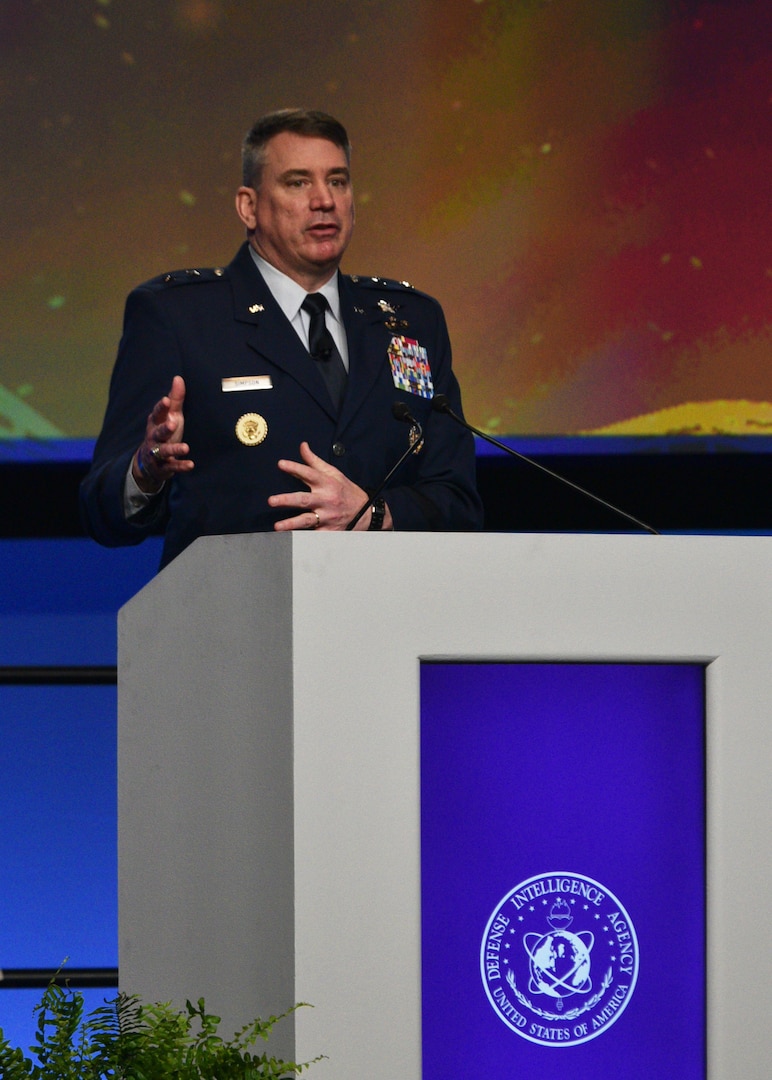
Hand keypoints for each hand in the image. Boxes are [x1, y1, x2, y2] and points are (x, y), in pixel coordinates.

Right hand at [132, 375, 193, 491]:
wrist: (150, 463)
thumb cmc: (165, 433)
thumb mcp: (171, 416)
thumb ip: (175, 400)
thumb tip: (178, 378)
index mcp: (156, 423)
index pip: (158, 414)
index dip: (161, 407)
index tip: (167, 400)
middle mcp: (154, 438)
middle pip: (158, 432)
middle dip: (165, 428)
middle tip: (173, 424)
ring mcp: (157, 453)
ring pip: (163, 451)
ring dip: (174, 449)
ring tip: (185, 447)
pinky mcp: (163, 467)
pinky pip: (172, 467)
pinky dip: (180, 466)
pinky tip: (191, 465)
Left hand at [268, 441, 374, 531]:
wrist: (366, 512)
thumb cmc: (346, 490)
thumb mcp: (333, 473)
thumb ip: (314, 461)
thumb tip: (302, 446)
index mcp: (327, 483)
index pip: (309, 473)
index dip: (295, 468)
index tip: (281, 464)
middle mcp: (326, 499)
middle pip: (304, 499)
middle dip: (287, 500)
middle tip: (271, 501)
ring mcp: (327, 516)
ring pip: (307, 520)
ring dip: (291, 523)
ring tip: (277, 526)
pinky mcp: (329, 531)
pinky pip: (315, 535)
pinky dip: (304, 539)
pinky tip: (291, 541)